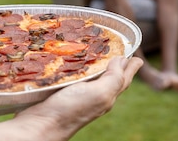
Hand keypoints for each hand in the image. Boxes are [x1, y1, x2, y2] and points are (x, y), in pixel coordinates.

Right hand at [15, 56, 142, 138]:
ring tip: (100, 52)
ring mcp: (78, 96)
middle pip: (111, 78)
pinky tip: (75, 63)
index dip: (131, 66)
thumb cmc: (70, 110)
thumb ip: (114, 79)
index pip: (123, 79)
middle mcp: (94, 96)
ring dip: (99, 65)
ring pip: (93, 77)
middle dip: (118, 65)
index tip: (137, 54)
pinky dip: (80, 69)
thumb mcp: (99, 94)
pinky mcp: (62, 93)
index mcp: (107, 96)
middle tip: (121, 50)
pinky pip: (77, 78)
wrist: (40, 126)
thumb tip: (122, 60)